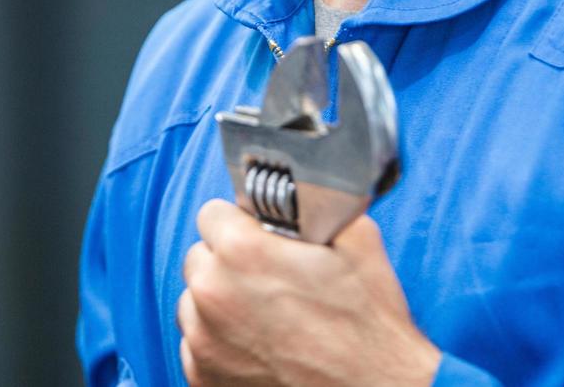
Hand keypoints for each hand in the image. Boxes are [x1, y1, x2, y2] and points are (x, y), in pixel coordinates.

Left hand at [177, 199, 441, 386]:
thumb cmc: (368, 326)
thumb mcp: (358, 241)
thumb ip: (314, 208)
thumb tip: (299, 195)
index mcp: (241, 250)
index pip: (212, 213)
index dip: (240, 222)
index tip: (259, 236)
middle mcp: (212, 293)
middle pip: (200, 257)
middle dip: (227, 261)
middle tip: (267, 277)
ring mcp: (203, 341)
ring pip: (194, 301)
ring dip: (220, 302)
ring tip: (265, 314)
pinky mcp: (204, 377)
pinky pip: (196, 344)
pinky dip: (220, 341)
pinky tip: (258, 344)